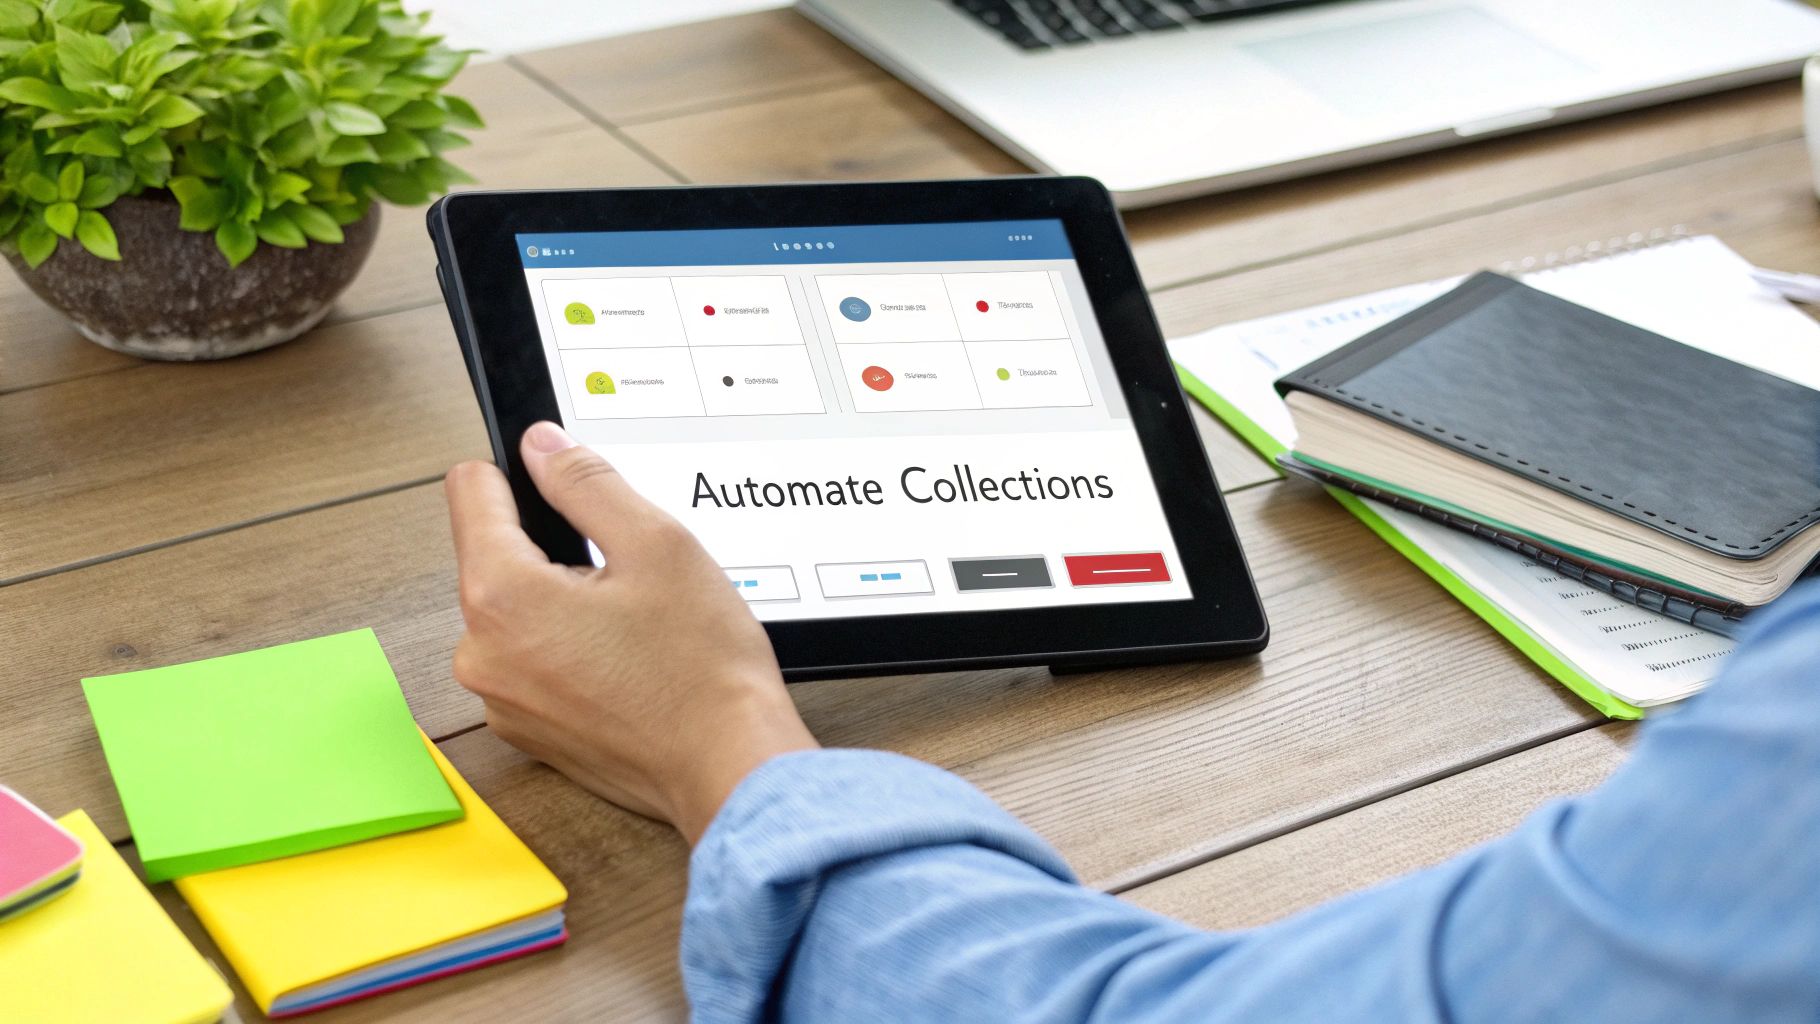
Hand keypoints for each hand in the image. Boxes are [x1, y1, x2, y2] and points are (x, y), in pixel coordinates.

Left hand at [443, 421, 817, 843]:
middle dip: (552, 551)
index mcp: (501, 598)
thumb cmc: (701, 671)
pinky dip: (569, 651)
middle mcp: (482, 655)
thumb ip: (587, 482)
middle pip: (494, 557)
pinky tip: (626, 661)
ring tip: (633, 624)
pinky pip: (532, 662)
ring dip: (562, 604)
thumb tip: (542, 447)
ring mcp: (501, 700)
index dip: (517, 473)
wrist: (729, 767)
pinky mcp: (527, 731)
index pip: (469, 493)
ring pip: (517, 613)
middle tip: (625, 573)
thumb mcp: (657, 543)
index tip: (556, 479)